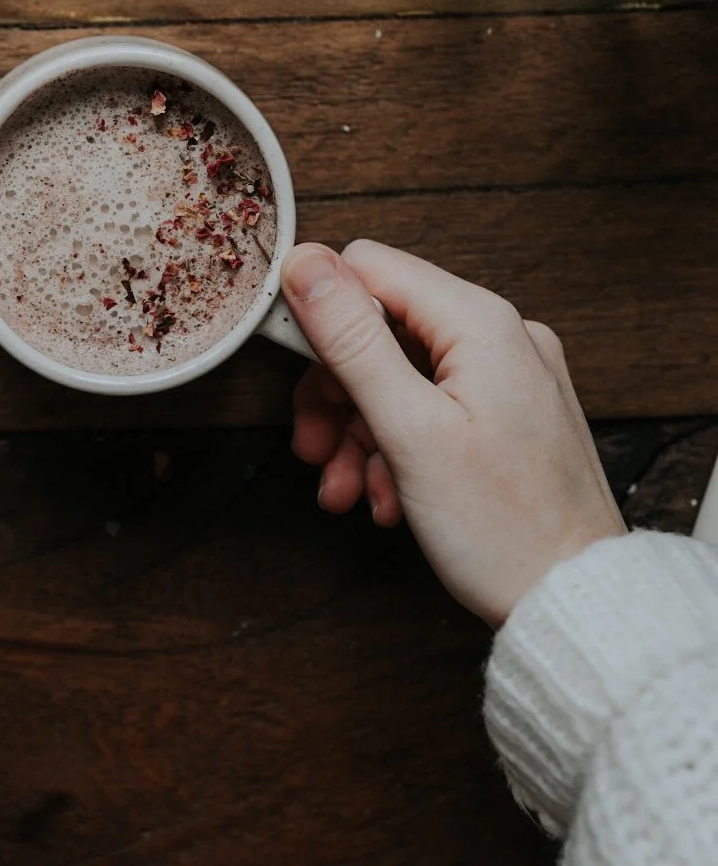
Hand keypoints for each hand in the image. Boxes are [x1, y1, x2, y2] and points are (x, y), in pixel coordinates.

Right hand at [282, 240, 625, 626]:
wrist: (574, 602)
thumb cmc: (504, 528)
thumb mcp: (408, 428)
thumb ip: (353, 339)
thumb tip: (306, 262)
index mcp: (482, 323)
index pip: (371, 268)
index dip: (320, 314)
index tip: (291, 370)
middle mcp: (503, 337)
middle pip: (382, 329)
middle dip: (336, 393)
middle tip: (312, 450)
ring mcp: (511, 378)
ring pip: (401, 377)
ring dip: (360, 432)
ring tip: (346, 490)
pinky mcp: (509, 417)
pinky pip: (432, 410)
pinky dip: (398, 449)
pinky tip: (389, 498)